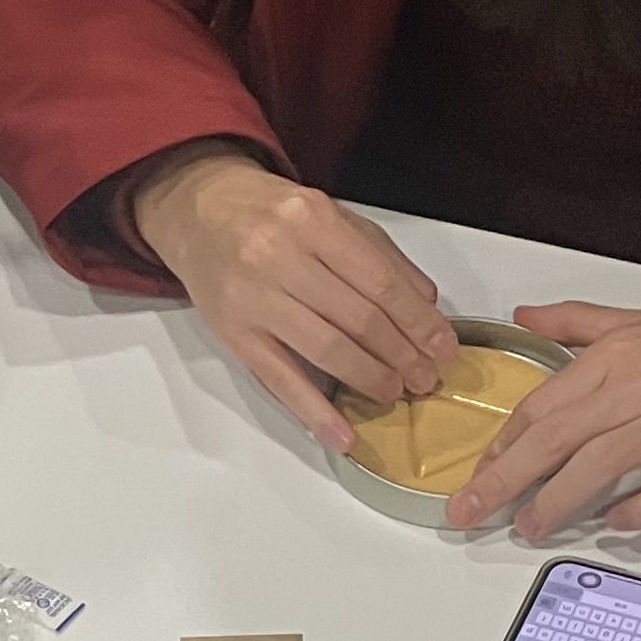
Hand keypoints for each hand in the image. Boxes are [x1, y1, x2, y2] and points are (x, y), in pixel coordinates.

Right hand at [131, 145, 457, 449]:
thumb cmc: (268, 213)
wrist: (198, 207)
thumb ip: (379, 255)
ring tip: (395, 393)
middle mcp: (279, 256)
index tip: (442, 348)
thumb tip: (425, 305)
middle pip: (358, 319)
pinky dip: (314, 411)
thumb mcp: (328, 214)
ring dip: (370, 379)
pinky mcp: (233, 332)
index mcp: (312, 220)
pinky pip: (280, 379)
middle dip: (402, 356)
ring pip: (326, 350)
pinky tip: (342, 433)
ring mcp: (253, 297)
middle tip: (425, 378)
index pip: (380, 282)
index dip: (418, 322)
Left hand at [445, 289, 640, 539]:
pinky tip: (612, 524)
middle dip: (504, 482)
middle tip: (470, 510)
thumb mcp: (640, 319)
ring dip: (556, 504)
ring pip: (598, 470)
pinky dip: (632, 514)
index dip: (505, 444)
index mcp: (618, 357)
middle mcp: (640, 389)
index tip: (479, 472)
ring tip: (530, 526)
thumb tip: (526, 317)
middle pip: (555, 441)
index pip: (543, 405)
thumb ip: (576, 322)